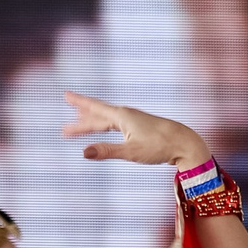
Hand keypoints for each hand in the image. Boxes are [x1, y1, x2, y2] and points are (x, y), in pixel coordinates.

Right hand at [61, 91, 209, 168]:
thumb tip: (83, 153)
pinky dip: (105, 125)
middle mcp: (126, 115)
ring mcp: (133, 120)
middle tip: (65, 127)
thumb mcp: (130, 152)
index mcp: (122, 116)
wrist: (183, 143)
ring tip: (79, 119)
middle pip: (97, 116)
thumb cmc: (159, 147)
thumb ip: (106, 151)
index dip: (79, 103)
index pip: (95, 109)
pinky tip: (106, 126)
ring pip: (107, 120)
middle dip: (80, 120)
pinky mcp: (139, 127)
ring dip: (92, 121)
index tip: (65, 95)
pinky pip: (116, 124)